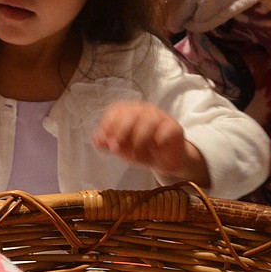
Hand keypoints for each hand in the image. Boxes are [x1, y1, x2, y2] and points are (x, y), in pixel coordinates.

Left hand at [93, 100, 209, 185]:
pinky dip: (157, 142)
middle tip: (115, 148)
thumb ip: (109, 144)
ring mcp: (161, 117)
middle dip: (121, 131)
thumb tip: (96, 140)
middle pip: (132, 113)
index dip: (109, 123)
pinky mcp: (174, 127)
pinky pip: (165, 131)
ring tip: (134, 156)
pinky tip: (154, 151)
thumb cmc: (142, 151)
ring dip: (138, 141)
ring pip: (148, 121)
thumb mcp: (123, 149)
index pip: (117, 109)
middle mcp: (145, 110)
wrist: (166, 162)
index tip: (104, 140)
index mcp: (130, 111)